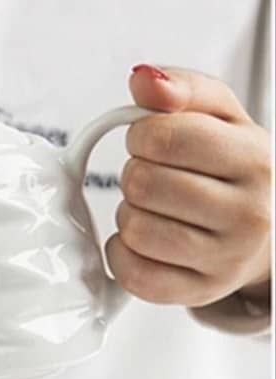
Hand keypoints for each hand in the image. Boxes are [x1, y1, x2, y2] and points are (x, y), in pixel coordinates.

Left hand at [107, 65, 271, 307]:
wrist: (264, 232)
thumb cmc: (232, 170)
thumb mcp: (222, 117)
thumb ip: (183, 90)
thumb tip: (142, 80)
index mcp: (256, 159)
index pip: (167, 137)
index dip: (141, 134)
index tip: (147, 140)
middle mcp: (247, 214)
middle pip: (144, 184)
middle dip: (134, 174)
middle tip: (152, 177)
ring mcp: (224, 260)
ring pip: (135, 229)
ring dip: (129, 214)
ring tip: (151, 209)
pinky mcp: (196, 292)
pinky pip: (132, 274)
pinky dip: (122, 253)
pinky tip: (139, 241)